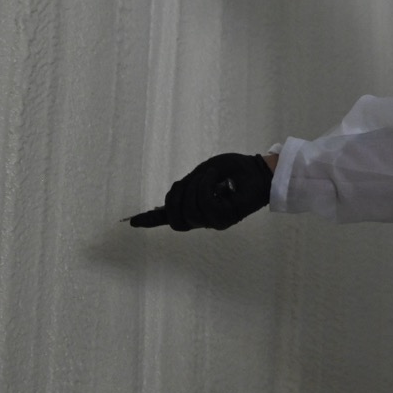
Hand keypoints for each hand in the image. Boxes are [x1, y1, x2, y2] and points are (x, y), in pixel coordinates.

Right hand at [124, 153, 273, 230]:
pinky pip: (203, 203)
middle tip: (194, 178)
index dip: (150, 219)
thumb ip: (188, 186)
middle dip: (176, 196)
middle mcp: (203, 218)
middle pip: (174, 217)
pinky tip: (217, 179)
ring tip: (212, 176)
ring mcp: (213, 221)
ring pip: (189, 209)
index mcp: (197, 208)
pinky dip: (206, 185)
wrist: (260, 172)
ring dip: (197, 186)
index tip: (132, 222)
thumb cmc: (236, 170)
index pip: (171, 217)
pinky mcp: (224, 219)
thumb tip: (171, 197)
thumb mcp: (205, 172)